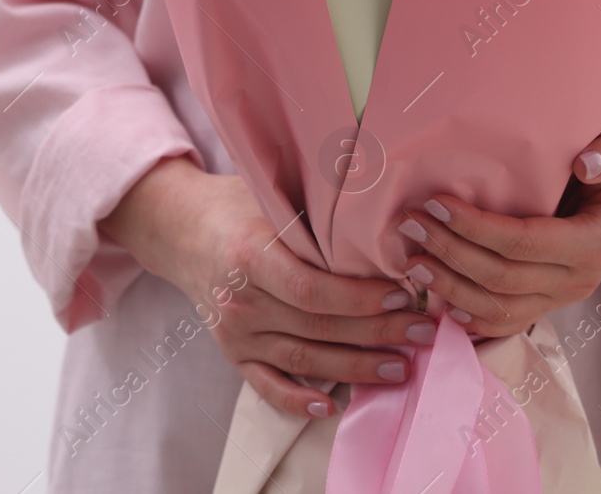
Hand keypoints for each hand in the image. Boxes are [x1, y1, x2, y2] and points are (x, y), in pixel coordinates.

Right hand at [101, 157, 432, 418]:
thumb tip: (383, 221)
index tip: (402, 294)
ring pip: (303, 361)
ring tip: (400, 368)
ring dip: (356, 369)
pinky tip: (333, 405)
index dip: (361, 299)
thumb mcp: (271, 196)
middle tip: (421, 333)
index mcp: (250, 257)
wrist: (179, 228)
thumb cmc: (235, 205)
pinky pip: (268, 386)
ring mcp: (235, 333)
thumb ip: (316, 215)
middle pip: (318, 328)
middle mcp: (241, 302)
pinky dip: (299, 401)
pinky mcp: (233, 353)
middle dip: (376, 334)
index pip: (313, 290)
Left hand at [394, 95, 600, 337]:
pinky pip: (505, 321)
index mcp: (597, 242)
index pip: (523, 243)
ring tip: (409, 260)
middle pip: (502, 278)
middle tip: (408, 224)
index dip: (475, 228)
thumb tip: (586, 164)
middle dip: (449, 253)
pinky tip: (436, 301)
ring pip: (498, 308)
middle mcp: (580, 279)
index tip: (436, 202)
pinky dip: (469, 317)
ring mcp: (562, 296)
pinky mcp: (547, 300)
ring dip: (449, 288)